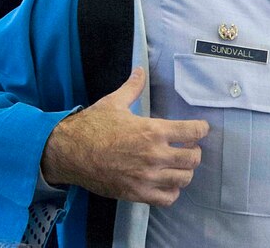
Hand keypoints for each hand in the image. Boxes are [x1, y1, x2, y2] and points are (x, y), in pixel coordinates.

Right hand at [41, 67, 208, 205]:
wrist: (68, 152)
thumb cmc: (92, 126)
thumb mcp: (114, 102)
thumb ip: (133, 87)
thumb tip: (140, 70)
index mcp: (152, 131)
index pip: (193, 132)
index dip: (201, 129)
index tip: (200, 128)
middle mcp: (154, 156)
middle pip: (193, 158)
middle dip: (194, 151)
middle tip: (188, 147)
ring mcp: (146, 177)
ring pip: (183, 179)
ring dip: (184, 171)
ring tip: (177, 164)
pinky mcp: (136, 193)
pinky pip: (167, 198)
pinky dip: (171, 191)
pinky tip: (165, 181)